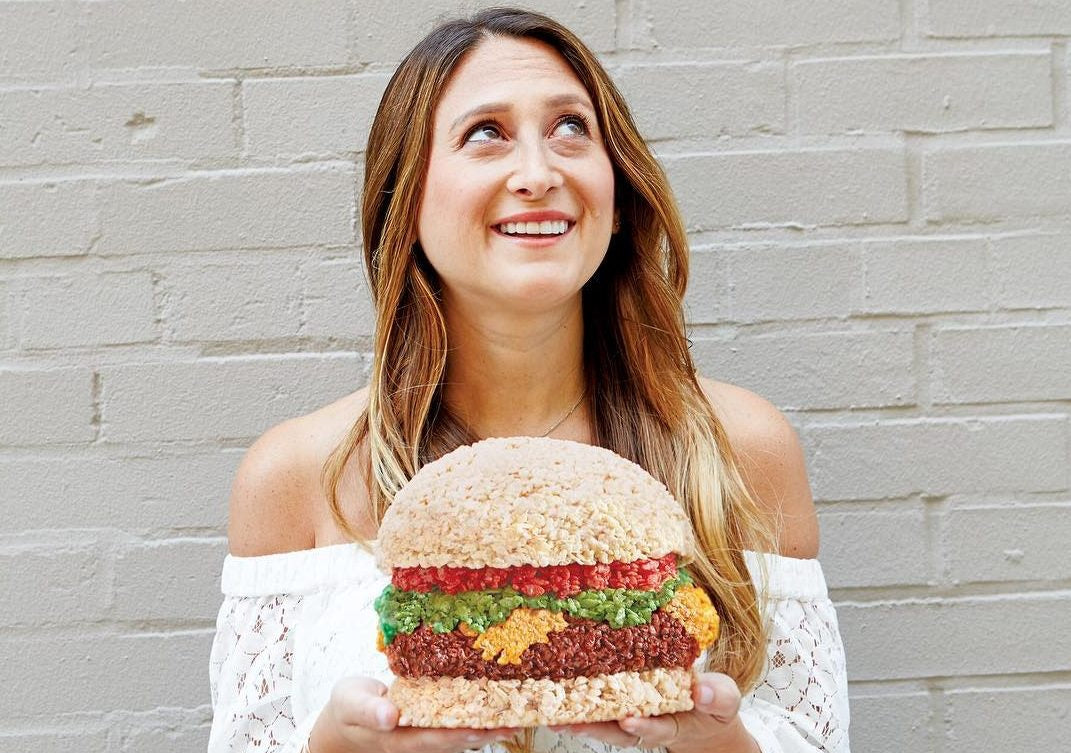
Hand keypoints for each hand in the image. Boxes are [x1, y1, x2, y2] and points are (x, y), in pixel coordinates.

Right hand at [311, 676, 519, 752]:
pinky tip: (499, 701)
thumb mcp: (349, 703)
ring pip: (463, 732)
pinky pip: (459, 720)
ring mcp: (428, 734)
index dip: (464, 732)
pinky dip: (480, 712)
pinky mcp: (433, 724)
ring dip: (490, 723)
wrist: (347, 717)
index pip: (438, 738)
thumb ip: (368, 710)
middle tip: (518, 717)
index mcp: (400, 737)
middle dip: (489, 729)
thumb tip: (389, 715)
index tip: (489, 725)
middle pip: (459, 738)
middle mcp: (420, 740)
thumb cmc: (349, 707)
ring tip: (520, 711)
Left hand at [550, 672, 757, 751]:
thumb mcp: (725, 699)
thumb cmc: (713, 703)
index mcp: (673, 722)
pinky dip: (579, 702)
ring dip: (579, 720)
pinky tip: (558, 694)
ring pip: (604, 722)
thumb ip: (718, 696)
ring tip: (553, 716)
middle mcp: (647, 723)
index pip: (657, 729)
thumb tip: (702, 690)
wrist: (704, 707)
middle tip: (572, 724)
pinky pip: (599, 704)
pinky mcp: (621, 699)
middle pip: (618, 732)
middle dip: (595, 729)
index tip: (629, 721)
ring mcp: (632, 714)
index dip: (643, 727)